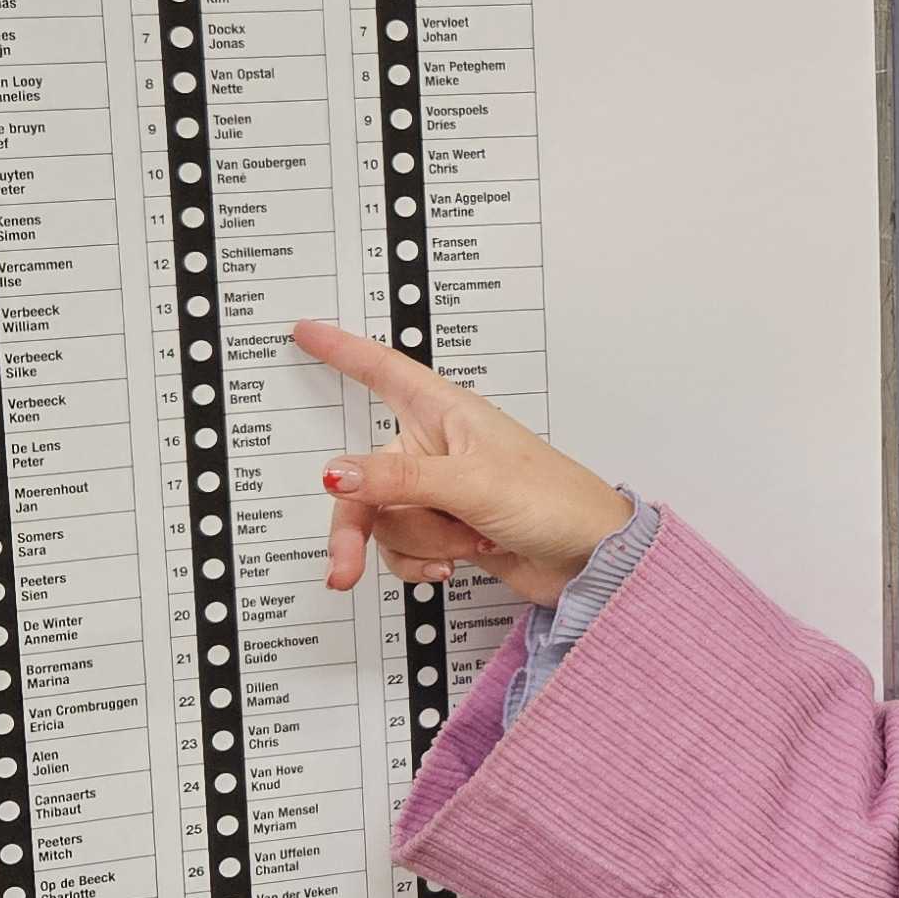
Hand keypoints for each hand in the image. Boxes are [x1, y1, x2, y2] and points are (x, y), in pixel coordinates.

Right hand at [288, 319, 633, 605]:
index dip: (343, 350)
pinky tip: (454, 564)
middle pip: (364, 476)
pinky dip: (421, 562)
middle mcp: (437, 449)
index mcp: (446, 412)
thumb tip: (338, 475)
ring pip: (384, 519)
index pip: (383, 370)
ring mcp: (440, 493)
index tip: (306, 331)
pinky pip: (402, 548)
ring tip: (468, 539)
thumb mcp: (471, 483)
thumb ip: (400, 480)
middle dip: (359, 524)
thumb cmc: (554, 501)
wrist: (591, 561)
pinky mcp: (448, 531)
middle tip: (343, 566)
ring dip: (420, 542)